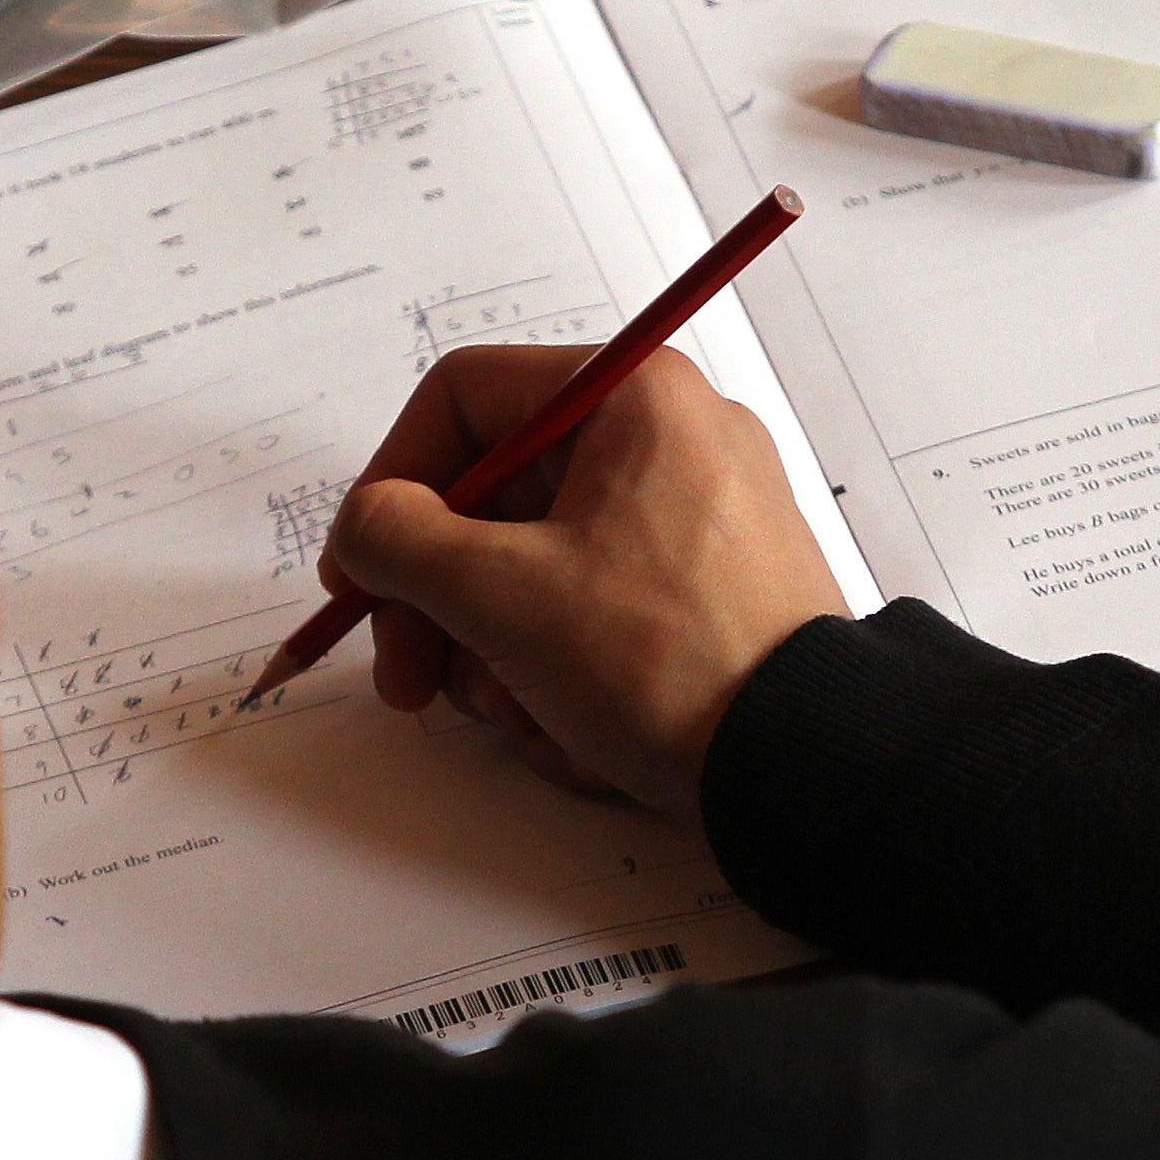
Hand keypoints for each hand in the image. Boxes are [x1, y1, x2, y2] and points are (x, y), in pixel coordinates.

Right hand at [327, 344, 848, 818]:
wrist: (800, 762)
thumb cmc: (664, 658)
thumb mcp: (500, 593)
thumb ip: (400, 542)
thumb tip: (365, 528)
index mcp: (631, 396)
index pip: (465, 397)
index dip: (391, 482)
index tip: (358, 567)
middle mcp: (669, 438)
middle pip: (495, 493)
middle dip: (437, 597)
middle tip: (406, 676)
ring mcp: (692, 517)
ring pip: (536, 562)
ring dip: (495, 648)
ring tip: (514, 714)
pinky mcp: (706, 589)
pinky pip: (595, 607)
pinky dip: (559, 667)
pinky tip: (568, 728)